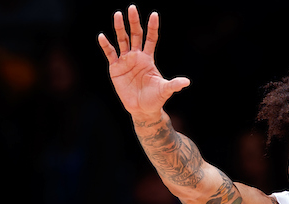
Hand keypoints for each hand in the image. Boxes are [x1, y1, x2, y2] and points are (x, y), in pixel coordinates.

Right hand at [98, 6, 190, 123]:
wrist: (142, 110)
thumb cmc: (155, 99)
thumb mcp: (164, 90)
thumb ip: (173, 84)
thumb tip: (186, 82)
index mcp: (148, 58)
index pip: (151, 39)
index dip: (152, 27)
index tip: (154, 14)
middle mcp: (136, 56)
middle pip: (135, 35)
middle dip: (134, 22)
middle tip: (132, 8)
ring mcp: (125, 61)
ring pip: (122, 40)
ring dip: (119, 28)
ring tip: (117, 14)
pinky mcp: (115, 68)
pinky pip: (110, 54)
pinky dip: (106, 45)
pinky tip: (102, 36)